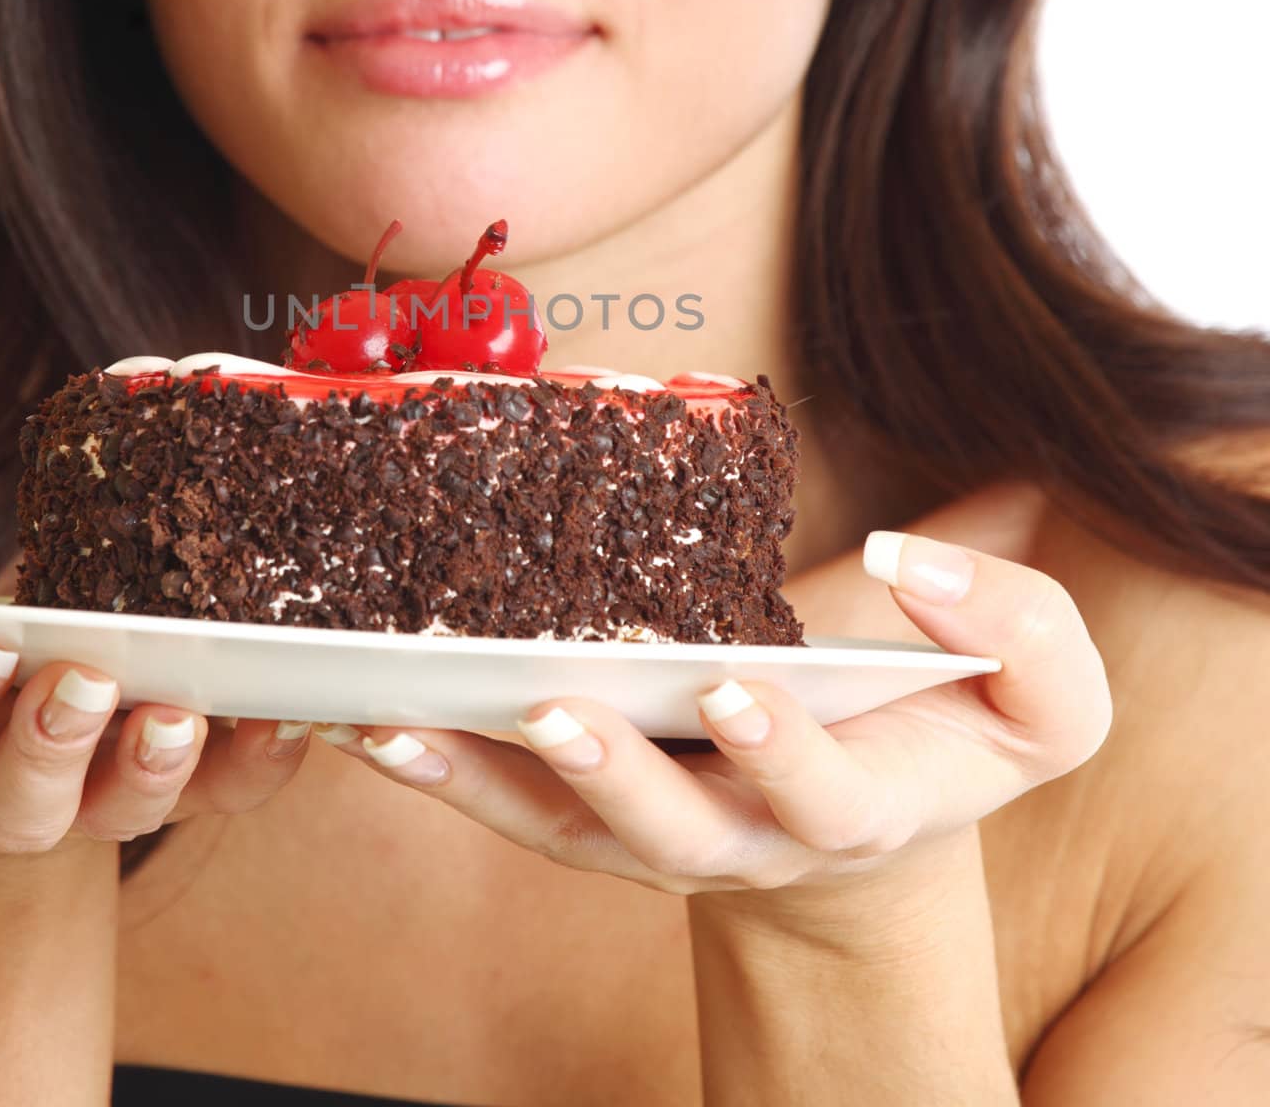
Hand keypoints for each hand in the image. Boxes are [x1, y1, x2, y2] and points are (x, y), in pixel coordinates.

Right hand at [0, 486, 310, 856]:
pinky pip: (221, 789)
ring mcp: (88, 788)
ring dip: (153, 765)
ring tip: (177, 712)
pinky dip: (256, 762)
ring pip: (123, 811)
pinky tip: (282, 714)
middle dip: (53, 747)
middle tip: (83, 680)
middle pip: (22, 809)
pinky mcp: (168, 770)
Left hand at [323, 483, 1112, 901]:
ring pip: (561, 827)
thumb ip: (1021, 631)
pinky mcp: (585, 817)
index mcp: (856, 810)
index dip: (783, 750)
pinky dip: (437, 764)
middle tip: (557, 707)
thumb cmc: (936, 729)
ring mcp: (651, 840)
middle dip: (617, 777)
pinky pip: (504, 802)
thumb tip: (924, 561)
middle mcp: (743, 842)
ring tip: (403, 714)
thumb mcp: (1036, 699)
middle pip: (672, 833)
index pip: (823, 799)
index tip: (739, 684)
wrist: (864, 812)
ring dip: (482, 771)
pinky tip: (366, 716)